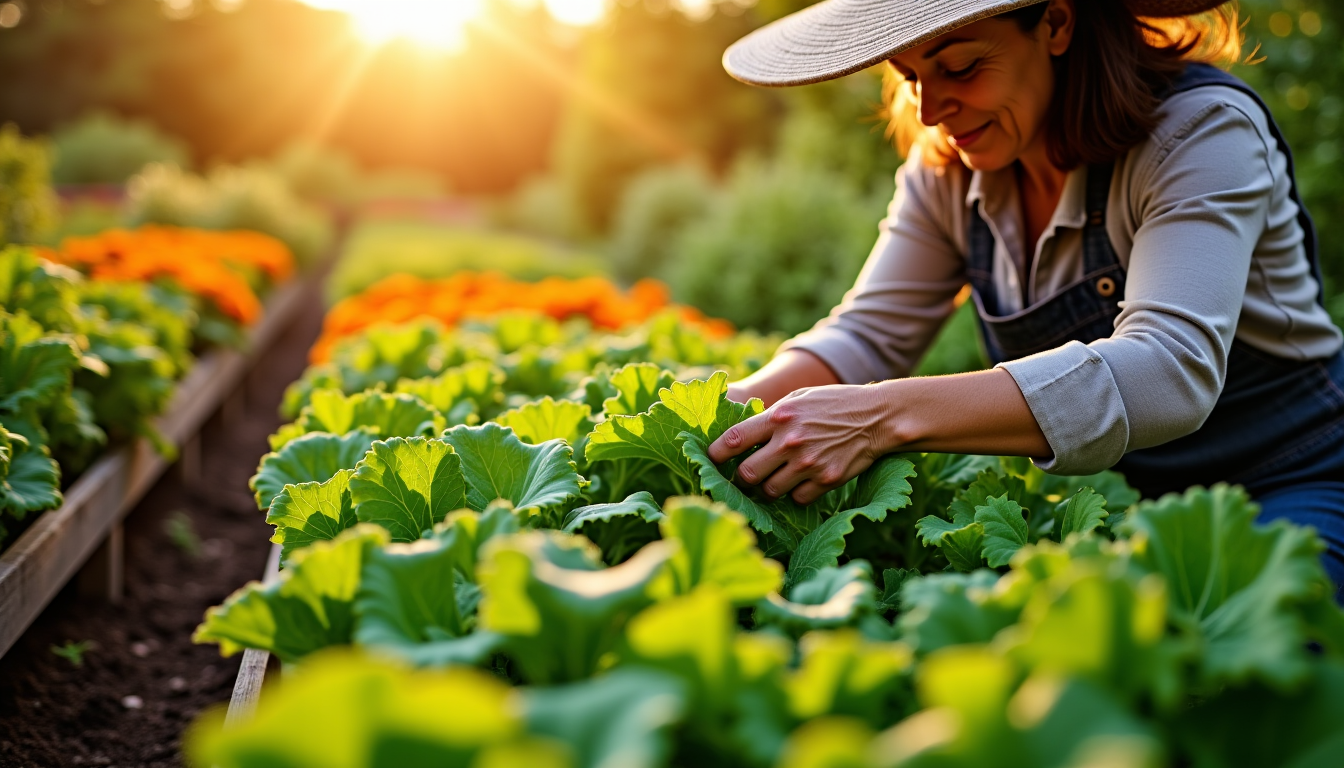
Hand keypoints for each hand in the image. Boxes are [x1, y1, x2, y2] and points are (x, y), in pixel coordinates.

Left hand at [708, 383, 893, 504]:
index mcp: (779, 417)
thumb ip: (771, 416)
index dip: (715, 454)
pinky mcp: (826, 480)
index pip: (734, 440)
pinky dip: (796, 494)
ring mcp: (808, 463)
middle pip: (747, 474)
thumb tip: (739, 434)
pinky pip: (798, 498)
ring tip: (775, 478)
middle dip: (742, 478)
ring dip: (768, 488)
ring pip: (770, 491)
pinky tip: (803, 481)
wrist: (876, 416)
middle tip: (746, 475)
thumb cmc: (833, 404)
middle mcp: (790, 441)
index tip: (710, 460)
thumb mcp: (798, 399)